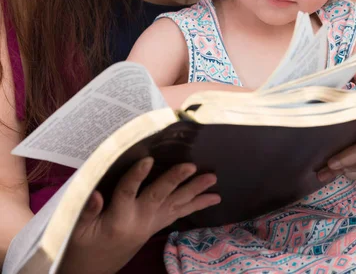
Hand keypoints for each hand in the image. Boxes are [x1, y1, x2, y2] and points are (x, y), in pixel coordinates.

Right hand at [59, 157, 219, 273]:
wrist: (91, 272)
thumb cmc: (81, 247)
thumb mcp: (77, 230)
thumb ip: (87, 211)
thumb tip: (94, 192)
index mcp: (118, 219)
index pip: (127, 193)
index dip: (136, 176)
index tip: (147, 159)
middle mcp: (138, 221)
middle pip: (158, 197)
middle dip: (175, 181)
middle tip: (192, 166)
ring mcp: (149, 225)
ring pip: (174, 205)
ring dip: (194, 192)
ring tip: (213, 179)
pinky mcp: (154, 227)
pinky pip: (178, 214)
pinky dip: (195, 204)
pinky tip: (210, 198)